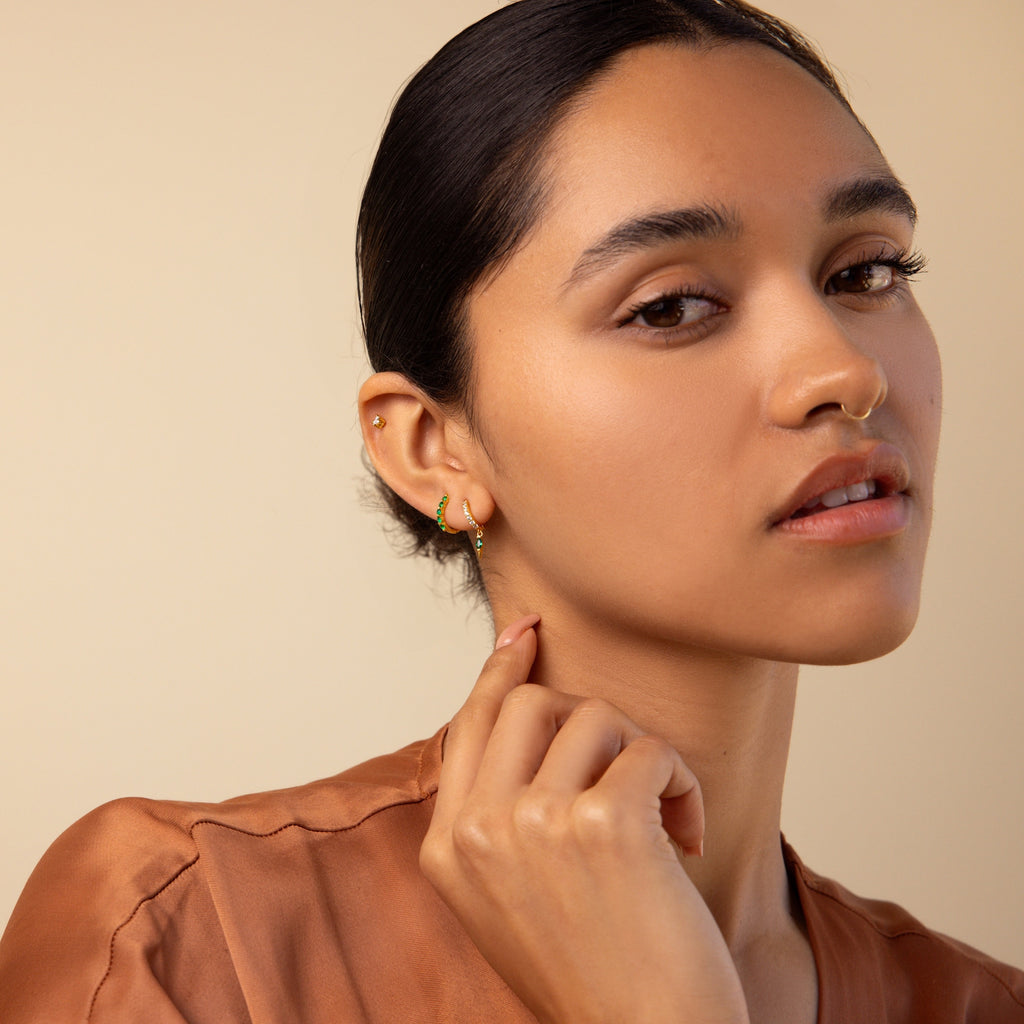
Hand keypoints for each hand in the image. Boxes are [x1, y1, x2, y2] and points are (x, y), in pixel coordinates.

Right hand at [420, 616, 749, 1023]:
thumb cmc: (594, 971)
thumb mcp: (509, 895)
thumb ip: (499, 813)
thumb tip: (526, 714)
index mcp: (448, 848)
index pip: (468, 724)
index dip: (498, 669)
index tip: (527, 632)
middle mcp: (479, 831)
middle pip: (528, 702)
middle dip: (589, 719)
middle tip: (626, 765)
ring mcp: (534, 824)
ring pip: (594, 715)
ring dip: (642, 754)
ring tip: (663, 816)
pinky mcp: (602, 824)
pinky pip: (651, 751)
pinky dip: (684, 784)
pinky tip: (687, 837)